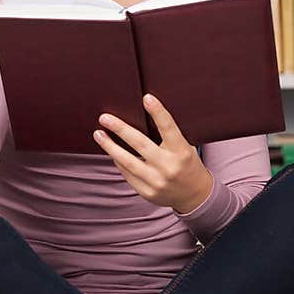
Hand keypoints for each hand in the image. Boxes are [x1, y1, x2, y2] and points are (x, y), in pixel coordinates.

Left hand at [92, 93, 213, 213]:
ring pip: (128, 162)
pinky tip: (111, 151)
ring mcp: (157, 182)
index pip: (169, 129)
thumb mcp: (185, 148)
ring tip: (98, 134)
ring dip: (110, 146)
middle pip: (141, 144)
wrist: (195, 196)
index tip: (146, 98)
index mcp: (182, 152)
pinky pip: (127, 174)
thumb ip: (169, 136)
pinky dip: (118, 161)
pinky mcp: (147, 192)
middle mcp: (169, 167)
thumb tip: (142, 115)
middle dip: (120, 129)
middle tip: (105, 118)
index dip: (158, 112)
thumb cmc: (186, 164)